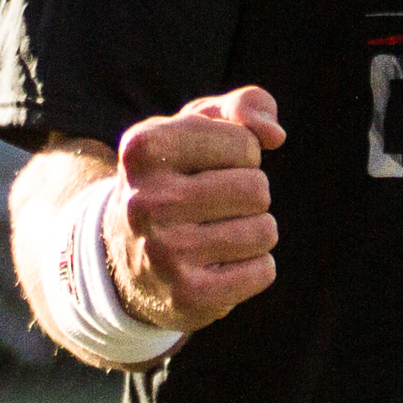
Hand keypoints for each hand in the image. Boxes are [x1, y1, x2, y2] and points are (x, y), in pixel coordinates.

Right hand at [106, 87, 284, 332]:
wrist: (127, 256)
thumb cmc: (178, 175)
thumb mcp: (200, 126)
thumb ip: (246, 106)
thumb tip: (275, 135)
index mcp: (145, 148)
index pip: (246, 144)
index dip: (242, 155)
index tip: (211, 167)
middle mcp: (145, 201)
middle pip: (257, 189)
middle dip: (251, 195)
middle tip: (216, 205)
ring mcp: (163, 252)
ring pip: (265, 231)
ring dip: (255, 231)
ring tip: (218, 234)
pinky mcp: (186, 296)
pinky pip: (263, 271)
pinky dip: (255, 267)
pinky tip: (221, 265)